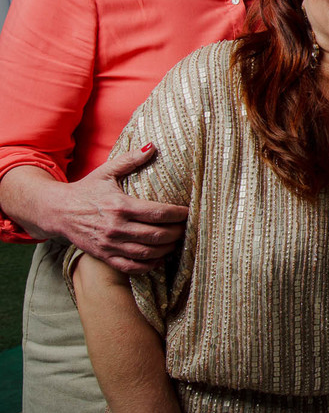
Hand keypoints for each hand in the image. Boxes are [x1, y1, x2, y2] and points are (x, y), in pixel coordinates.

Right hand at [7, 145, 187, 272]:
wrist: (57, 211)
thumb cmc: (85, 190)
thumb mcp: (106, 172)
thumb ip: (130, 160)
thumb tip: (152, 146)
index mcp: (121, 206)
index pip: (158, 213)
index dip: (178, 214)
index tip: (187, 212)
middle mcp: (117, 227)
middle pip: (156, 235)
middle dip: (176, 233)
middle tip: (185, 228)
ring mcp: (110, 244)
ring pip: (146, 253)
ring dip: (166, 249)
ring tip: (176, 242)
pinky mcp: (104, 256)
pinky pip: (130, 266)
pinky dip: (147, 266)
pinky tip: (158, 259)